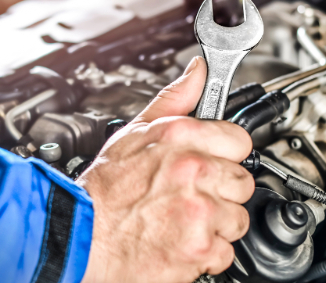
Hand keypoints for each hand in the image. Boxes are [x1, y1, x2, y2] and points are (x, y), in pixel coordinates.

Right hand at [78, 57, 254, 282]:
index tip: (210, 164)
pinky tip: (181, 241)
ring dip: (216, 224)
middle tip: (191, 196)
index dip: (225, 155)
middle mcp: (195, 171)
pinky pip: (225, 251)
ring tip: (183, 220)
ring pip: (237, 219)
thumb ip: (175, 99)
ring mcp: (200, 212)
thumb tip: (198, 71)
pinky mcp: (201, 248)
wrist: (83, 234)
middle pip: (242, 182)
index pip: (240, 141)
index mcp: (182, 138)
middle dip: (221, 192)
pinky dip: (206, 254)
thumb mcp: (135, 131)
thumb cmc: (106, 188)